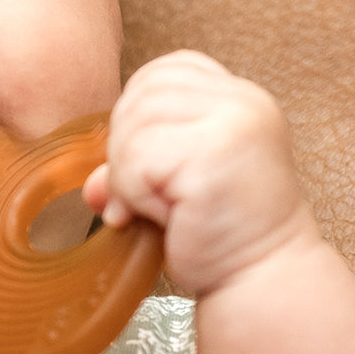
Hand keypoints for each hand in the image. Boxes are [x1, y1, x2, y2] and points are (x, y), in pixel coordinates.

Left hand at [83, 50, 313, 297]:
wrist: (265, 282)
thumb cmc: (222, 233)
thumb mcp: (174, 182)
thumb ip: (133, 162)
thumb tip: (89, 186)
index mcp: (239, 95)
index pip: (163, 72)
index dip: (137, 112)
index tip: (150, 161)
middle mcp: (243, 100)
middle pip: (141, 96)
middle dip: (125, 149)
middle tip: (145, 197)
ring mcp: (234, 123)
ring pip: (134, 126)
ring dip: (129, 176)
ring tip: (160, 209)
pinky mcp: (214, 154)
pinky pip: (136, 161)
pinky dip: (135, 194)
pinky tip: (167, 217)